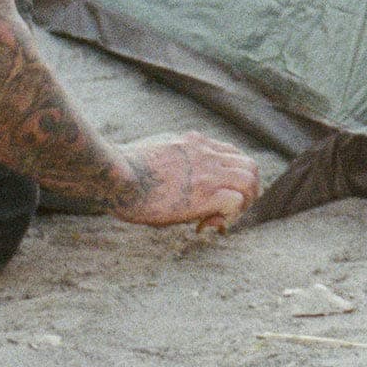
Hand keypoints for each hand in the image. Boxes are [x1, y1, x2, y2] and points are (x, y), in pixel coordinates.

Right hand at [111, 131, 261, 232]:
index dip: (231, 174)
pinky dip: (229, 216)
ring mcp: (208, 172)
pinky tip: (207, 225)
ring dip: (243, 203)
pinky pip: (236, 202)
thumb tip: (169, 172)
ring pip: (249, 182)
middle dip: (247, 189)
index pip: (232, 154)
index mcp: (194, 142)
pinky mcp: (205, 194)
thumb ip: (170, 156)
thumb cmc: (122, 168)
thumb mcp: (152, 149)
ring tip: (223, 219)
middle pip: (249, 166)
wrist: (116, 176)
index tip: (217, 193)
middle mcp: (207, 153)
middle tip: (229, 210)